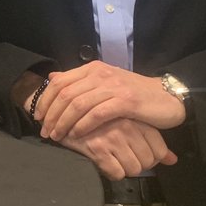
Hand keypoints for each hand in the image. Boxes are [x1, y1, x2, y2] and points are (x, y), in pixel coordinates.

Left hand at [35, 61, 185, 141]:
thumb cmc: (134, 95)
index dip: (45, 100)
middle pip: (65, 94)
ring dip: (63, 123)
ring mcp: (113, 87)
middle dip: (51, 115)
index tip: (38, 117)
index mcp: (93, 69)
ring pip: (78, 104)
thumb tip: (52, 77)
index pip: (59, 82)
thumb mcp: (104, 83)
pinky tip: (77, 135)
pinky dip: (83, 126)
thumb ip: (79, 81)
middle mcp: (101, 74)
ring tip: (57, 137)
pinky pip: (96, 114)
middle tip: (45, 132)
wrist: (167, 97)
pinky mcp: (125, 101)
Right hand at [57, 117, 177, 178]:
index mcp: (136, 119)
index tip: (137, 155)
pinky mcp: (98, 150)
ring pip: (133, 169)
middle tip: (122, 158)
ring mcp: (113, 139)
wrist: (65, 113)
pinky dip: (110, 172)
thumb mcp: (128, 123)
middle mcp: (128, 128)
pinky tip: (102, 162)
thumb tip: (173, 160)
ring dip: (123, 169)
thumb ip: (152, 141)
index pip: (158, 148)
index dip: (151, 158)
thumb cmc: (100, 120)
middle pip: (147, 162)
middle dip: (136, 164)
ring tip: (111, 159)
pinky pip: (117, 173)